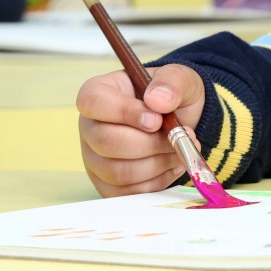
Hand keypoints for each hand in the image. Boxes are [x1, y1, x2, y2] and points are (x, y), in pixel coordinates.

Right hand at [76, 65, 206, 197]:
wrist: (180, 120)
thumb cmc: (170, 96)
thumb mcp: (179, 78)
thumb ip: (172, 82)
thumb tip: (157, 100)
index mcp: (98, 93)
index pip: (93, 102)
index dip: (125, 112)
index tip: (156, 119)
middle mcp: (90, 127)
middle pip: (107, 142)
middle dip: (150, 143)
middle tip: (179, 136)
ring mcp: (95, 158)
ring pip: (118, 172)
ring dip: (157, 163)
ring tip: (179, 148)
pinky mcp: (107, 183)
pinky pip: (128, 191)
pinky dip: (157, 180)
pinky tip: (172, 163)